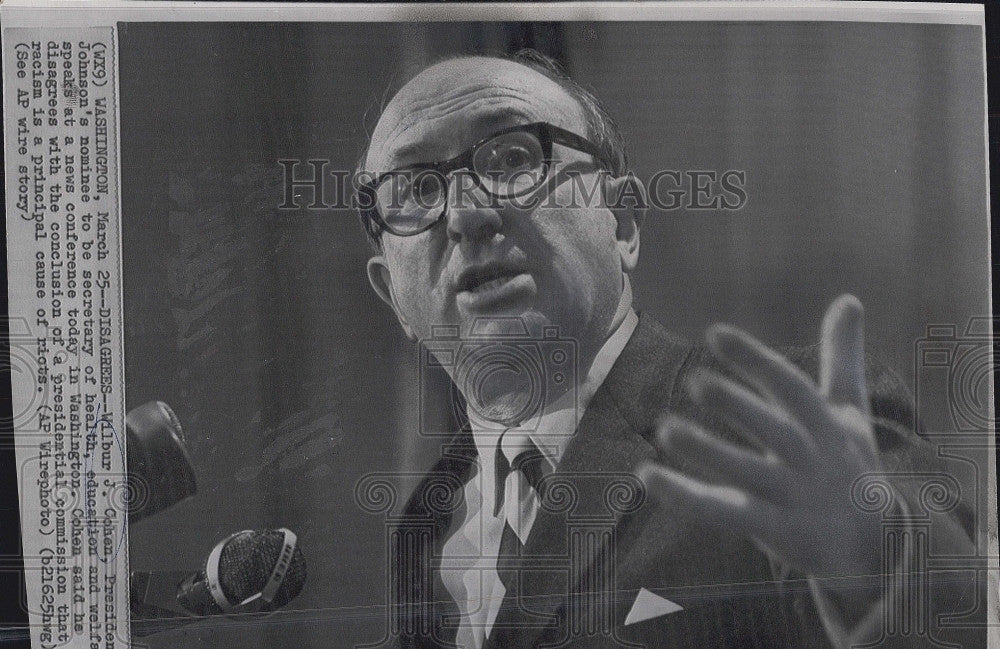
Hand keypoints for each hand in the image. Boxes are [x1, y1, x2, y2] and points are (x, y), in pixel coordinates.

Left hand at [638, 294, 882, 577]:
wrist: (875, 548)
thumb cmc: (851, 466)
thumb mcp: (849, 411)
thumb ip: (842, 357)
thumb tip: (849, 299)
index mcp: (824, 426)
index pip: (789, 387)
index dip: (754, 360)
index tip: (715, 333)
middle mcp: (809, 459)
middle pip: (773, 430)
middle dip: (738, 406)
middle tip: (697, 380)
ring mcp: (791, 497)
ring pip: (747, 473)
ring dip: (708, 452)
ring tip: (666, 429)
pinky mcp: (773, 530)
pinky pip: (724, 512)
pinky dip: (685, 496)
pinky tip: (647, 475)